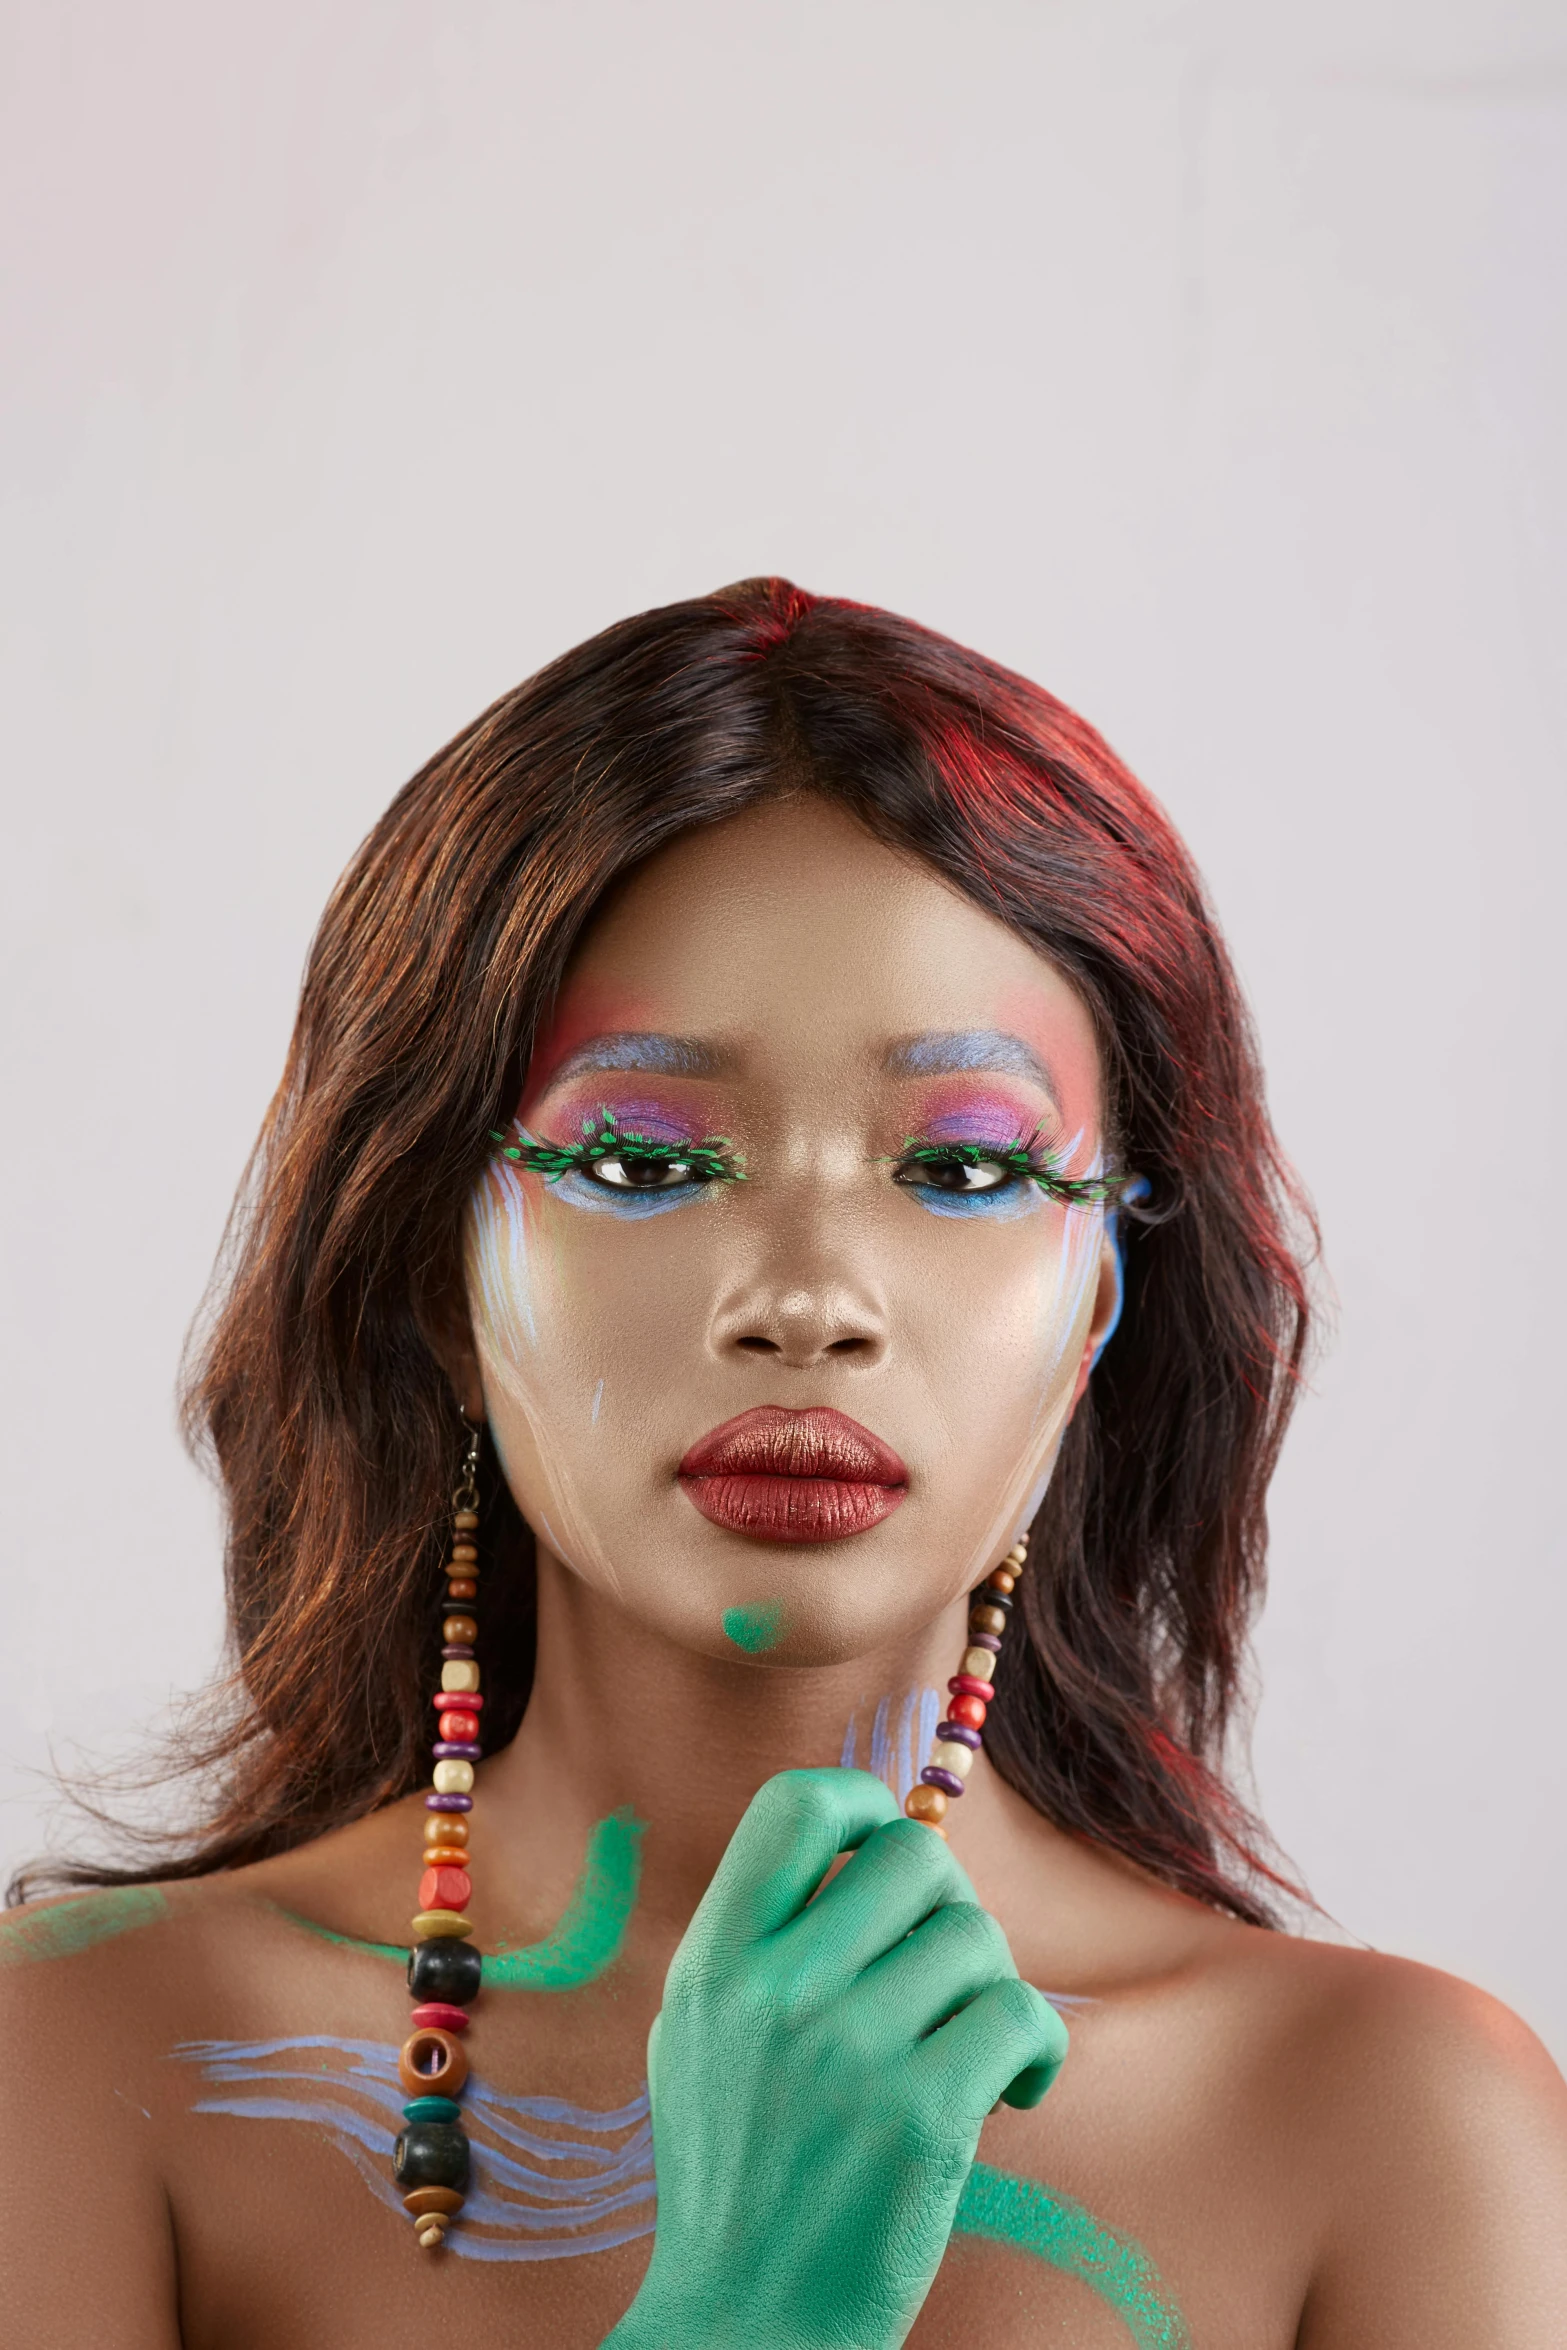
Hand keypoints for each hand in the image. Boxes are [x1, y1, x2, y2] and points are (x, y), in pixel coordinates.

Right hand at [604, 1768, 1067, 2349]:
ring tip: (971, 2044)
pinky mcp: (922, 2118)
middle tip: (941, 1968)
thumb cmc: (736, 2176)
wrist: (745, 2326)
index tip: (884, 1851)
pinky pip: (1018, 2014)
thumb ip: (758, 1938)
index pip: (797, 1804)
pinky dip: (1036, 2047)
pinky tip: (1014, 2087)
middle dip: (947, 1904)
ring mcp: (848, 2052)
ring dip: (990, 1984)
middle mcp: (775, 1992)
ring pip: (975, 1937)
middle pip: (913, 1855)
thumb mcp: (700, 2037)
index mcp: (714, 1962)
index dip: (863, 1803)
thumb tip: (859, 1836)